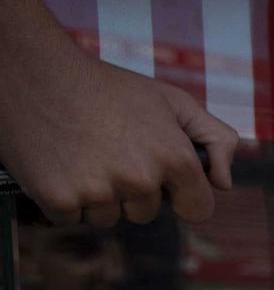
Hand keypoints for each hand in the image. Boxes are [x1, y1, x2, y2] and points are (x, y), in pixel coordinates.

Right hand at [0, 43, 235, 226]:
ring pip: (107, 217)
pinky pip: (69, 217)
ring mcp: (98, 192)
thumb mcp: (172, 101)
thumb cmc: (108, 87)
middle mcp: (139, 180)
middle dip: (131, 191)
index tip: (166, 184)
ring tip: (82, 153)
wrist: (34, 71)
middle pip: (145, 214)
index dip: (182, 197)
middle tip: (108, 150)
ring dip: (96, 196)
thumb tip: (224, 184)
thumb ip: (215, 139)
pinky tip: (58, 164)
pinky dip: (62, 197)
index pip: (198, 210)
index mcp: (174, 159)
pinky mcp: (58, 199)